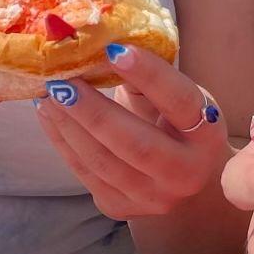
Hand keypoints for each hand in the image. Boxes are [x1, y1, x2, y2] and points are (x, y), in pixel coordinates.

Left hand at [34, 46, 232, 220]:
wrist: (183, 182)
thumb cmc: (175, 125)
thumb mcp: (177, 98)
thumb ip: (149, 79)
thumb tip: (102, 45)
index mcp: (207, 135)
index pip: (179, 102)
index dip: (149, 75)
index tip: (113, 49)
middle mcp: (185, 173)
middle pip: (136, 144)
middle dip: (93, 110)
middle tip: (62, 79)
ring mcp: (153, 198)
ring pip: (103, 162)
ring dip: (68, 125)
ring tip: (47, 94)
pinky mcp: (120, 208)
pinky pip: (85, 174)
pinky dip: (62, 141)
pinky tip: (48, 114)